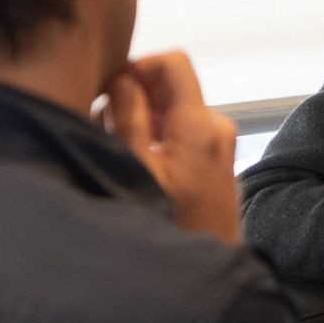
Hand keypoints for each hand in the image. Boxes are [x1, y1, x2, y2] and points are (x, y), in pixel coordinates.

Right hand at [100, 51, 239, 242]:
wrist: (210, 260)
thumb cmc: (172, 222)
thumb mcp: (137, 170)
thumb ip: (127, 119)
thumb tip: (121, 78)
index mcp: (199, 124)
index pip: (174, 63)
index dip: (139, 66)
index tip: (111, 89)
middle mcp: (215, 125)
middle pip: (170, 85)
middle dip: (134, 96)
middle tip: (105, 123)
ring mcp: (218, 140)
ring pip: (171, 108)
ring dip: (141, 117)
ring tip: (116, 146)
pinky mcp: (213, 155)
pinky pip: (180, 128)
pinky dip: (155, 133)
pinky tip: (135, 158)